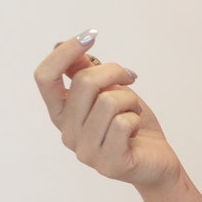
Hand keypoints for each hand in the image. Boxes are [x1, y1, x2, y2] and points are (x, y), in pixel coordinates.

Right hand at [33, 36, 180, 193]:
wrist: (156, 161)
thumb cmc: (131, 125)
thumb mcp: (107, 91)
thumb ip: (83, 72)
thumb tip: (61, 44)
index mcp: (61, 114)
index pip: (45, 77)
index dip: (65, 52)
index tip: (90, 37)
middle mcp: (67, 134)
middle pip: (84, 83)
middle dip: (114, 72)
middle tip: (129, 78)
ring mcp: (86, 152)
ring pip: (108, 101)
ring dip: (130, 99)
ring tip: (133, 111)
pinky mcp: (109, 164)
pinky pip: (123, 123)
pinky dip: (136, 118)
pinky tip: (136, 129)